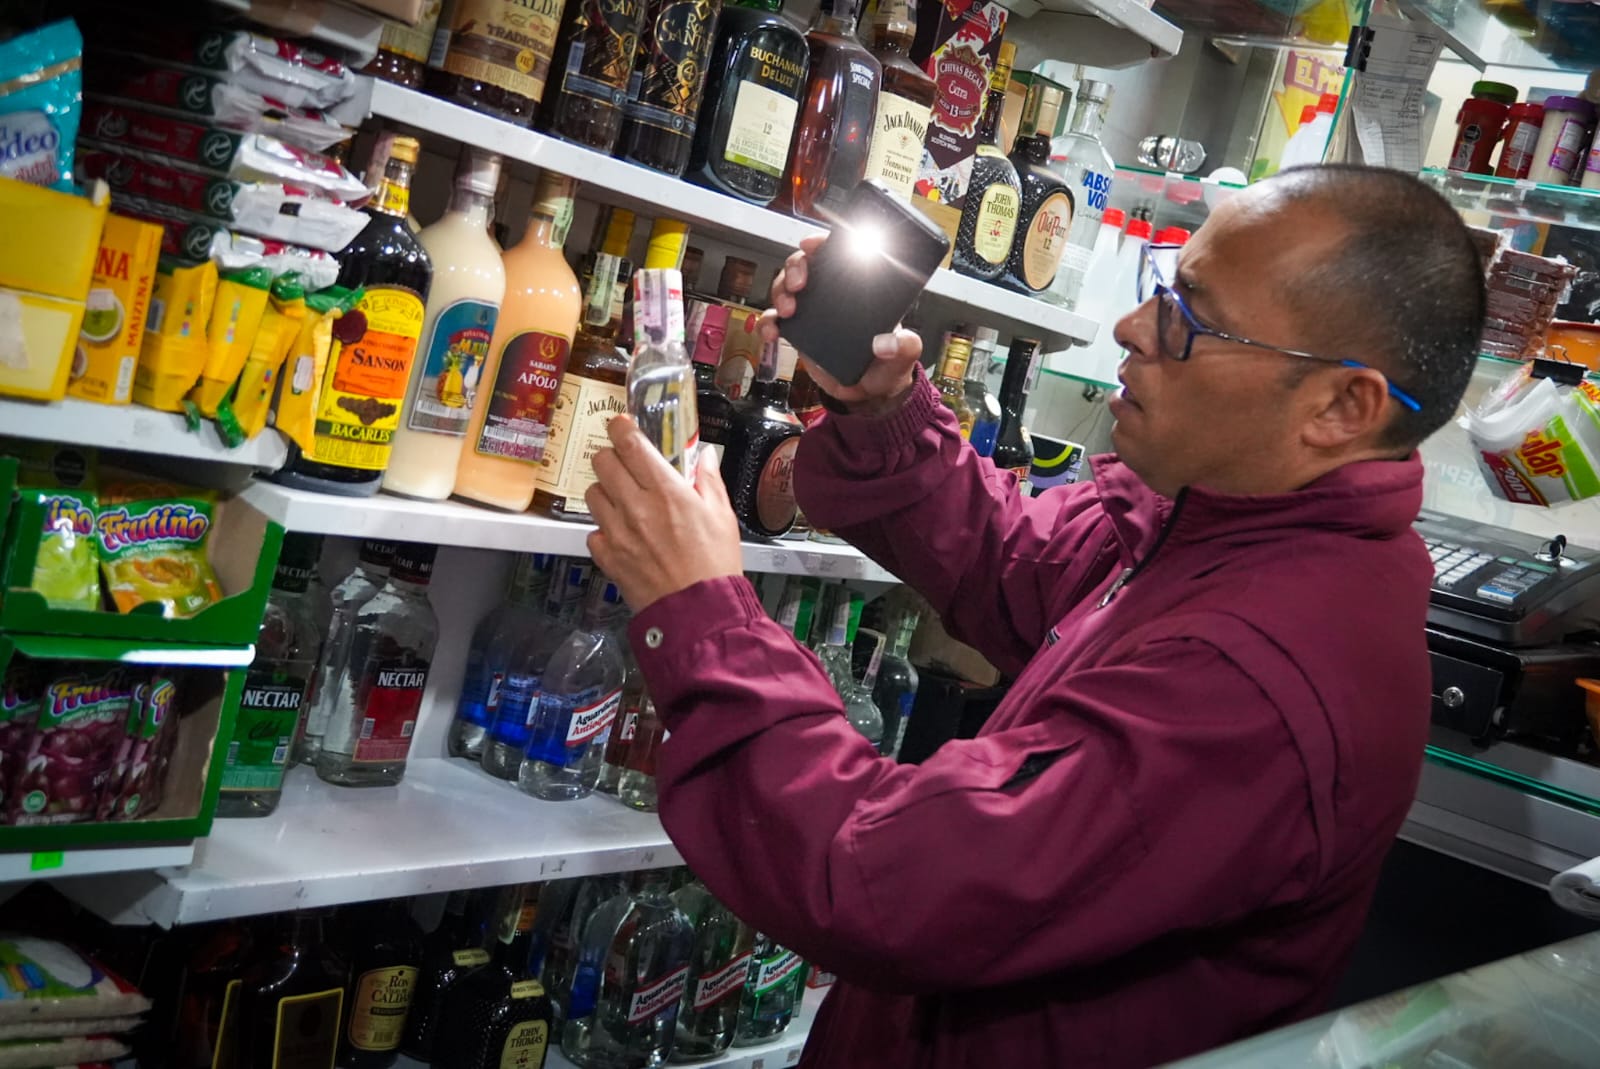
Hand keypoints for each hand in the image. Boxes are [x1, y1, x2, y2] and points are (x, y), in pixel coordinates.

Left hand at [586, 416, 742, 612]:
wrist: (698, 612)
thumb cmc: (714, 565)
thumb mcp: (722, 516)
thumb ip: (708, 481)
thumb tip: (704, 456)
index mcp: (667, 491)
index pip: (630, 444)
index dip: (621, 427)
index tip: (621, 424)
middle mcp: (636, 507)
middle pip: (603, 462)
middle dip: (612, 457)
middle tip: (626, 465)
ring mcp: (618, 532)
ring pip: (592, 493)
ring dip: (606, 491)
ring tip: (624, 502)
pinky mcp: (608, 557)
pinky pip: (593, 531)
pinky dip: (604, 530)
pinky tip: (623, 535)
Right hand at [760, 235, 922, 415]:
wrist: (867, 392)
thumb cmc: (885, 364)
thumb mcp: (903, 354)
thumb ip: (904, 346)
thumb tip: (886, 343)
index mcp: (858, 287)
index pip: (837, 254)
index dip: (821, 243)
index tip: (812, 244)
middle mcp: (830, 294)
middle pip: (804, 264)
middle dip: (795, 267)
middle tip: (799, 284)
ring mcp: (811, 311)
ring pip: (785, 286)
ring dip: (780, 291)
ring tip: (788, 310)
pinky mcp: (797, 332)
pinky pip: (774, 320)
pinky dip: (767, 322)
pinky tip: (772, 332)